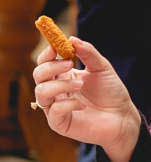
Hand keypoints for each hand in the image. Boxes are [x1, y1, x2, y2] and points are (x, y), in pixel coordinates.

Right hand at [32, 38, 141, 161]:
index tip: (55, 47)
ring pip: (41, 92)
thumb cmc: (111, 92)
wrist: (122, 116)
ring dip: (59, 85)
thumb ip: (88, 53)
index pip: (44, 63)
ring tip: (80, 84)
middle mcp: (54, 90)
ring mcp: (54, 107)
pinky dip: (67, 104)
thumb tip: (71, 38)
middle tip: (69, 64)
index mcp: (61, 76)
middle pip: (38, 75)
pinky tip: (82, 104)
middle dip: (51, 67)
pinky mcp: (58, 123)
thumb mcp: (102, 68)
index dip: (46, 55)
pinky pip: (53, 111)